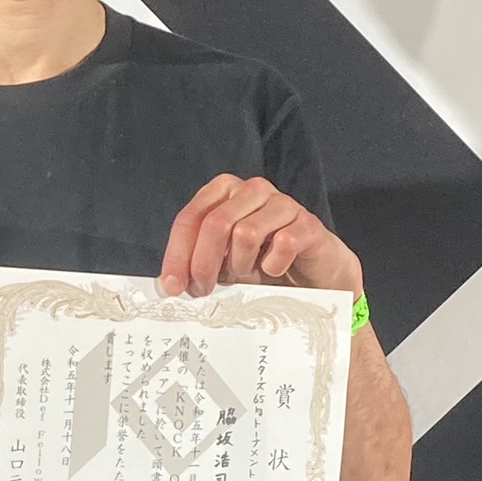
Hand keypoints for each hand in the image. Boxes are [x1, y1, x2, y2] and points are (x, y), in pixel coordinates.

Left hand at [160, 174, 362, 297]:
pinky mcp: (308, 223)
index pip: (190, 218)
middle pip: (215, 224)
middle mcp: (252, 190)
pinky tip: (274, 270)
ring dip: (239, 264)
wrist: (314, 273)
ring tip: (246, 275)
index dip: (177, 254)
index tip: (172, 287)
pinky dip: (273, 265)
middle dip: (203, 263)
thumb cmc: (262, 262)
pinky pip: (283, 243)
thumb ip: (196, 263)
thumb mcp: (222, 262)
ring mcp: (282, 203)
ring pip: (245, 233)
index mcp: (224, 191)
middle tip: (203, 291)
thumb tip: (167, 284)